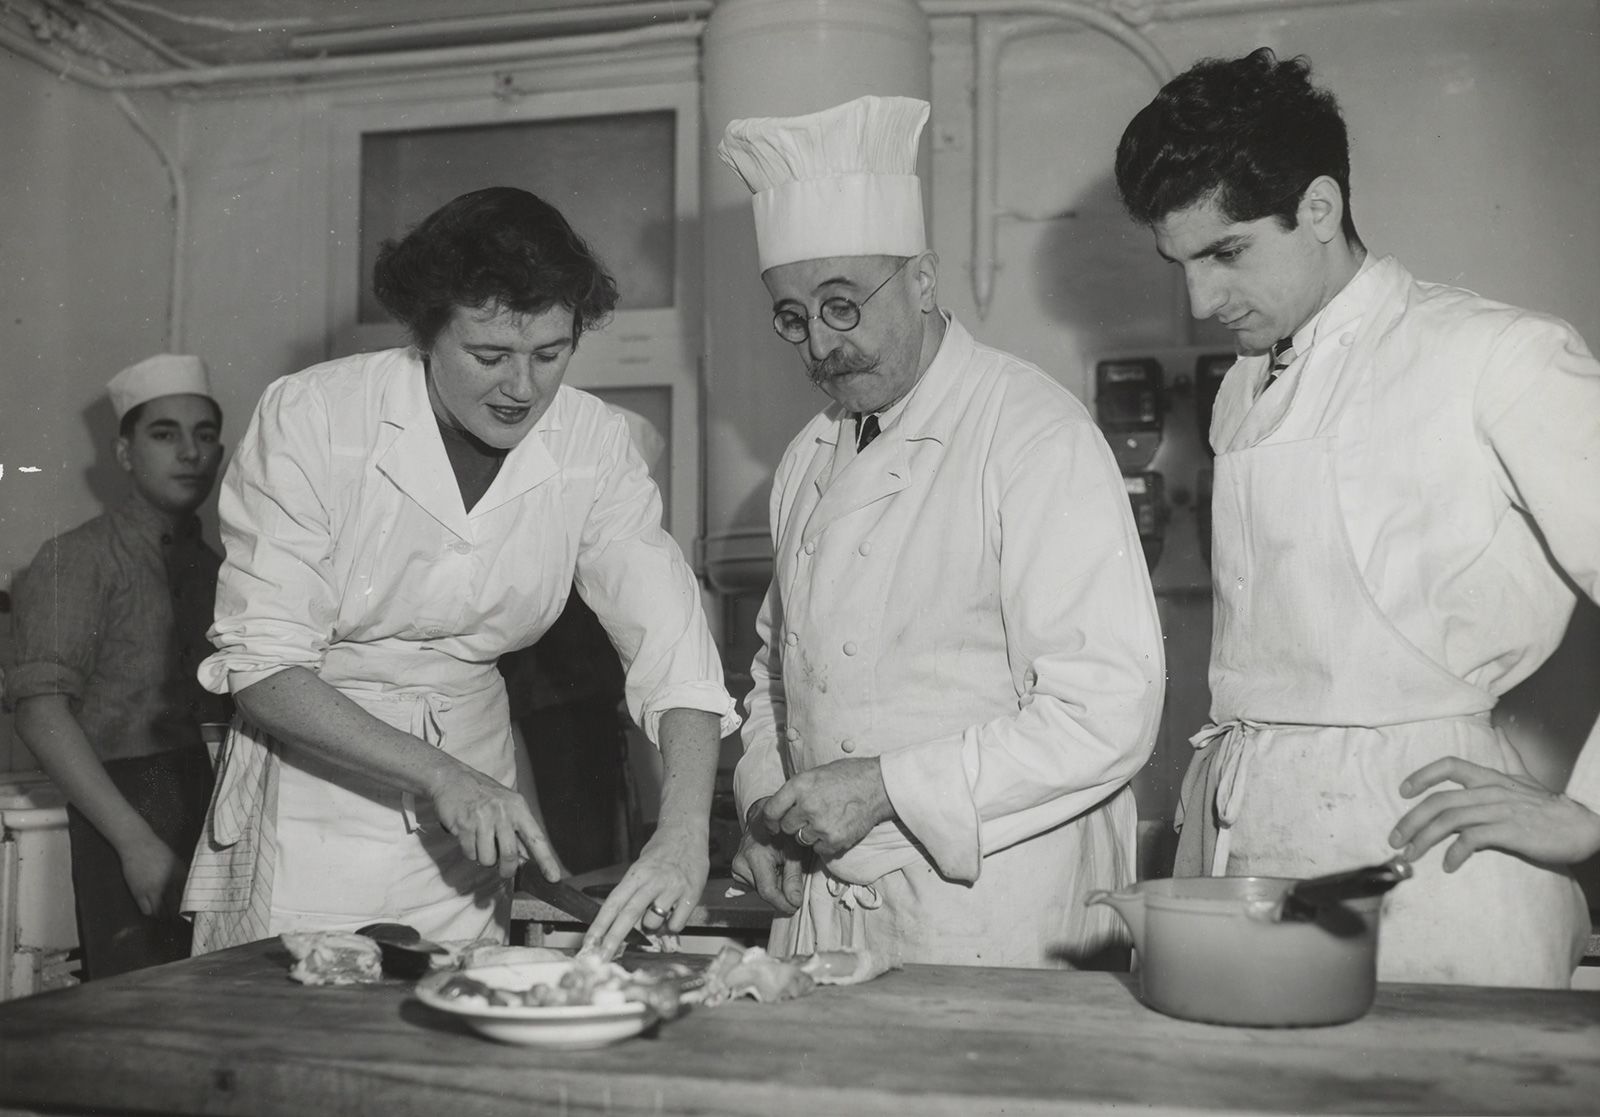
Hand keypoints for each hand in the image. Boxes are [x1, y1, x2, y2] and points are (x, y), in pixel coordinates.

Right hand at [118, 833, 184, 918]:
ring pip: (160, 913)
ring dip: (163, 916)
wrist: (138, 844)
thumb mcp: (177, 863)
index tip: (190, 914)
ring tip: (165, 916)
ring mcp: (153, 890)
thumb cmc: (159, 851)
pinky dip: (150, 913)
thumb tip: (189, 893)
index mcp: (181, 876)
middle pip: (175, 909)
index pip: (189, 899)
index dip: (189, 909)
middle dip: (177, 916)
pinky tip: (153, 910)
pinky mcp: (139, 893)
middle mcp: (168, 885)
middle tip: (177, 919)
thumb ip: (183, 878)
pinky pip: (146, 911)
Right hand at [428, 766, 561, 881]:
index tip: (553, 877)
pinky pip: (470, 853)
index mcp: (518, 808)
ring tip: (481, 843)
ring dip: (484, 858)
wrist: (452, 778)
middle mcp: (502, 813)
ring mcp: (482, 819)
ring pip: (488, 859)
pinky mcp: (464, 825)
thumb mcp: (507, 804)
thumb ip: (517, 829)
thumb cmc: (483, 794)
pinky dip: (470, 852)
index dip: (546, 860)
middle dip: (507, 870)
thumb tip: (526, 858)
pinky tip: (469, 837)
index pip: (536, 838)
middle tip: (504, 871)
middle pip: (510, 856)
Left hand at [582, 820, 709, 958]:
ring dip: (652, 926)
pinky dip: (672, 924)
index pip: (613, 903)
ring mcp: (673, 888)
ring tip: (659, 910)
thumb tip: (623, 923)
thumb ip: (633, 893)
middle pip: (628, 915)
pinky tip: (675, 911)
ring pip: (654, 922)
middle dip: (613, 940)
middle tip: (602, 958)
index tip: (589, 943)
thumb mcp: (641, 867)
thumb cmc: (662, 850)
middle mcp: (653, 881)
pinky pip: (676, 923)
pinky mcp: (691, 894)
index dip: (600, 925)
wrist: (687, 831)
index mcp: (636, 874)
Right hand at [731, 799, 805, 914]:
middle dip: (781, 892)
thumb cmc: (782, 831)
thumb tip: (794, 901)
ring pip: (760, 889)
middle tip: (793, 880)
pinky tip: (772, 868)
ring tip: (781, 867)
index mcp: (754, 855)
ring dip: (774, 885)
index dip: (783, 903)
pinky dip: (767, 881)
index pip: (767, 891)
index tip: (795, 907)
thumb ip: (793, 877)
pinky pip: (755, 884)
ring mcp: (736, 867)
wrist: (765, 818)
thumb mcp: (794, 851)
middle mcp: (740, 862)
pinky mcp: (737, 870)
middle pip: (764, 891)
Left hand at [761, 758, 893, 859]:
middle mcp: (807, 806)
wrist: (878, 786)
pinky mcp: (834, 840)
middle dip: (795, 824)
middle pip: (787, 827)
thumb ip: (797, 791)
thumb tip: (781, 807)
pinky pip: (818, 849)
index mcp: (799, 786)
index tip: (773, 825)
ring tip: (827, 820)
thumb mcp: (816, 774)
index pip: (771, 810)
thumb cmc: (848, 776)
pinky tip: (836, 828)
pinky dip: (825, 843)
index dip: (769, 821)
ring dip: (811, 834)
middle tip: (810, 817)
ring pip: (802, 839)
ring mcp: (820, 825)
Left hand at [1390, 755, 1599, 870]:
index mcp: (1491, 778)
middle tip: (1395, 839)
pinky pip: (1473, 839)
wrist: (1585, 825)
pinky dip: (1456, 852)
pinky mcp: (1511, 832)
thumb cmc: (1552, 807)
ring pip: (1450, 820)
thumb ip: (1509, 757)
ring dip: (1424, 839)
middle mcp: (1491, 791)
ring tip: (1410, 856)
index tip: (1403, 791)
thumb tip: (1499, 732)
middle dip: (1410, 820)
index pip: (1449, 765)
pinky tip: (1448, 865)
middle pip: (1439, 801)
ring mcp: (1500, 811)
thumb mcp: (1526, 778)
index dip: (1422, 775)